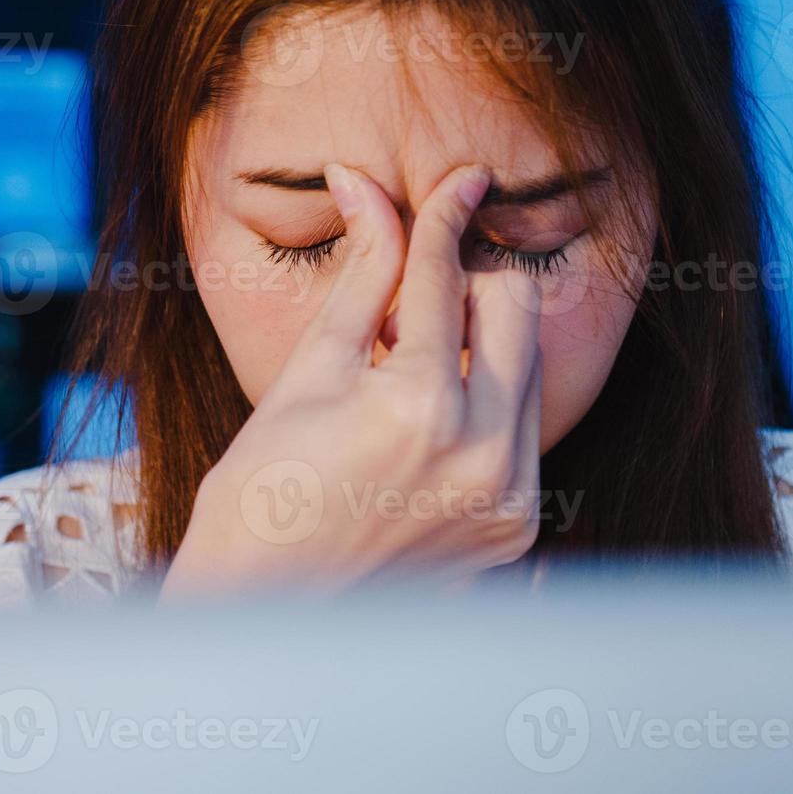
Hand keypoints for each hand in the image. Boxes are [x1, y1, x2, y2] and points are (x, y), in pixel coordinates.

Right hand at [160, 163, 543, 596]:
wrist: (268, 616)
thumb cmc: (261, 492)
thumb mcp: (307, 372)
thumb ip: (361, 277)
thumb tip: (368, 186)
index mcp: (418, 405)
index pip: (443, 277)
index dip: (444, 216)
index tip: (463, 177)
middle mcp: (482, 452)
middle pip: (514, 308)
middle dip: (471, 281)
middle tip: (419, 289)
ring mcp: (509, 495)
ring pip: (530, 366)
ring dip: (482, 343)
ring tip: (410, 365)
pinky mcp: (520, 524)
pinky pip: (526, 429)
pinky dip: (489, 405)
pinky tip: (428, 418)